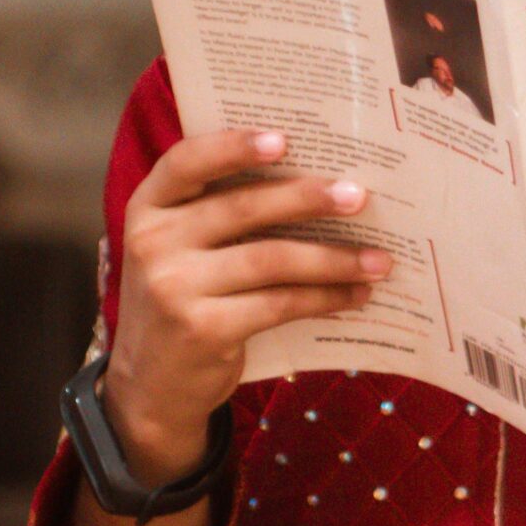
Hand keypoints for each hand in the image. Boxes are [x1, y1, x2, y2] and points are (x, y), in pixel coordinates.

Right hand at [103, 127, 390, 482]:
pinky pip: (279, 303)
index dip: (234, 146)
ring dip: (333, 258)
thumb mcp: (180, 250)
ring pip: (271, 259)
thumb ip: (219, 214)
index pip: (185, 162)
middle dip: (308, 199)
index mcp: (148, 208)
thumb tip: (318, 184)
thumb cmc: (183, 299)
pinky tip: (355, 295)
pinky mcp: (203, 329)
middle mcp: (152, 242)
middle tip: (358, 197)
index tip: (285, 140)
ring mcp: (174, 287)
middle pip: (243, 208)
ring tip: (378, 259)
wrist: (152, 385)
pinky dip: (324, 297)